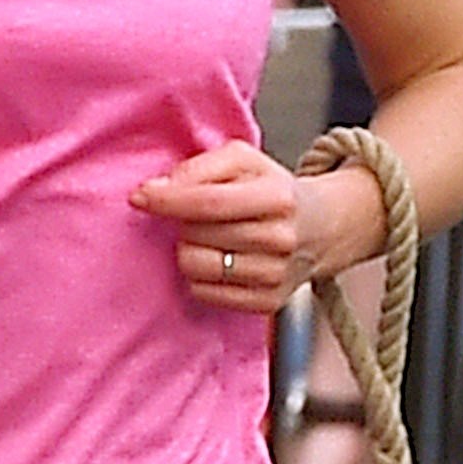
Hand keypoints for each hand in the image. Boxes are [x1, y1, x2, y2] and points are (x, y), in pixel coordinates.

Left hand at [133, 145, 384, 311]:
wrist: (322, 228)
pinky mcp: (266, 304)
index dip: (165, 200)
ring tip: (210, 238)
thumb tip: (156, 190)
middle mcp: (280, 239)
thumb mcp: (243, 159)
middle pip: (195, 235)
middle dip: (184, 222)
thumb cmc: (272, 189)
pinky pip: (204, 294)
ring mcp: (275, 276)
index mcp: (277, 197)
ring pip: (195, 267)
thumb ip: (199, 166)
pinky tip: (218, 260)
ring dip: (190, 249)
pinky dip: (200, 277)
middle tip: (201, 215)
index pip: (206, 203)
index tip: (140, 196)